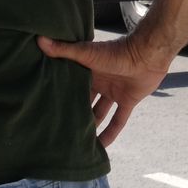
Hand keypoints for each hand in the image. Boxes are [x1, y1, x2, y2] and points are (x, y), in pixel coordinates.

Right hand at [38, 34, 169, 146]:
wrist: (148, 53)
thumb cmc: (116, 51)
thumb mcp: (86, 52)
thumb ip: (64, 49)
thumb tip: (39, 39)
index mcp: (88, 69)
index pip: (72, 85)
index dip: (60, 95)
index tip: (45, 109)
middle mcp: (100, 82)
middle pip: (84, 101)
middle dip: (74, 113)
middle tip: (58, 130)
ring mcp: (114, 92)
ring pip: (99, 113)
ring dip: (91, 126)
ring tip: (76, 142)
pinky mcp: (128, 100)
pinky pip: (118, 120)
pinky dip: (111, 133)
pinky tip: (101, 148)